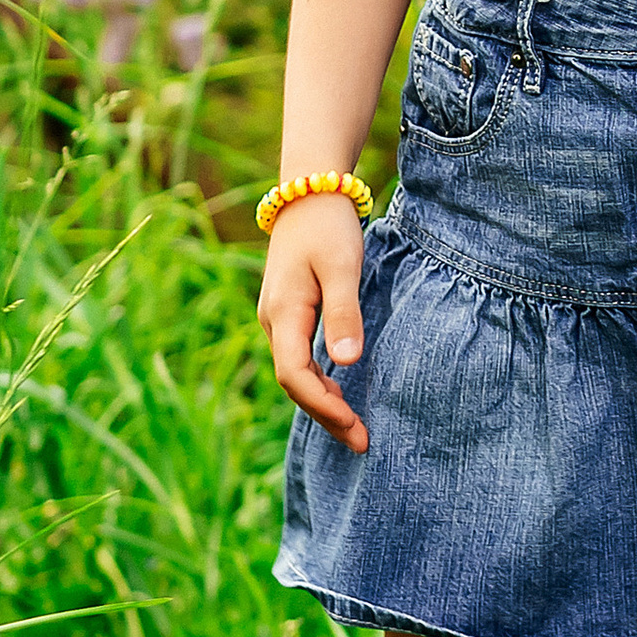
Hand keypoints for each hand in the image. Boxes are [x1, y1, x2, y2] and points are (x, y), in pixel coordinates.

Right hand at [259, 195, 369, 452]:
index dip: (322, 405)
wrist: (309, 194)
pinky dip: (319, 383)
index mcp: (284, 313)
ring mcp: (279, 319)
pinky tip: (341, 394)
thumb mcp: (341, 267)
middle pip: (295, 383)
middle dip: (326, 414)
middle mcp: (274, 322)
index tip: (353, 425)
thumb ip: (344, 313)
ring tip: (355, 429)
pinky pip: (299, 360)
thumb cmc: (328, 228)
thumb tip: (347, 362)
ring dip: (323, 402)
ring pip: (296, 374)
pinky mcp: (290, 314)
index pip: (295, 375)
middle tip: (362, 442)